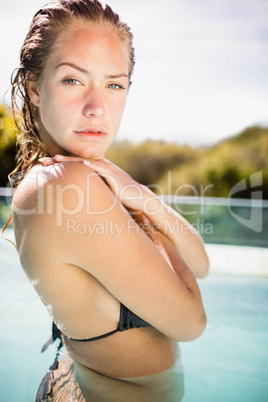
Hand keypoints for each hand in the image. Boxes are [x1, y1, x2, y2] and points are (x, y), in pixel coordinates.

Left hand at [41, 154, 155, 212]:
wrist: (139, 198)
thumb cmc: (121, 198)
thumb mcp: (102, 194)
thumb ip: (91, 192)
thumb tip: (76, 201)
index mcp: (97, 171)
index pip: (76, 165)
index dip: (61, 164)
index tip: (46, 166)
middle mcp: (102, 167)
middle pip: (77, 161)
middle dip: (60, 160)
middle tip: (43, 161)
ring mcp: (108, 170)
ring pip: (86, 162)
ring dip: (71, 160)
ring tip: (56, 158)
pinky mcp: (115, 176)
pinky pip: (102, 169)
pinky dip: (92, 165)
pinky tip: (82, 163)